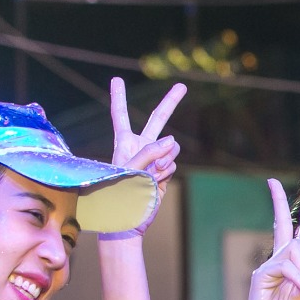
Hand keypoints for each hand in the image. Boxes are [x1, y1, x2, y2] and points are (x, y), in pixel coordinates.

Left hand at [103, 78, 184, 238]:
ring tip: (151, 174)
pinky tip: (156, 182)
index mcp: (124, 143)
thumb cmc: (120, 194)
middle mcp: (140, 147)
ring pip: (172, 148)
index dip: (119, 97)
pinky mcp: (164, 173)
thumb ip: (150, 151)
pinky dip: (167, 172)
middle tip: (183, 86)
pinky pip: (173, 164)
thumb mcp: (131, 169)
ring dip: (166, 159)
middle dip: (170, 103)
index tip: (116, 80)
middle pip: (157, 120)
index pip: (121, 115)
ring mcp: (155, 160)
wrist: (128, 220)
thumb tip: (173, 140)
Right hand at [234, 179, 299, 299]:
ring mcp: (268, 267)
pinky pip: (285, 267)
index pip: (295, 237)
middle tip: (272, 182)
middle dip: (279, 203)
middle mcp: (277, 261)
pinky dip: (296, 277)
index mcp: (290, 265)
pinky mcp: (262, 275)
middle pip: (282, 227)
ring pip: (292, 251)